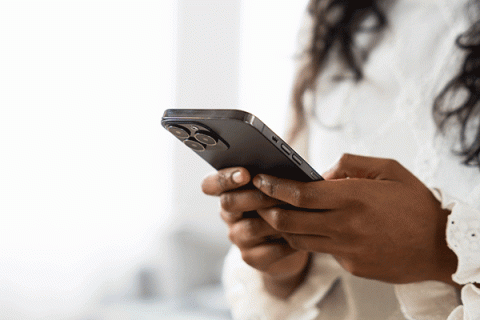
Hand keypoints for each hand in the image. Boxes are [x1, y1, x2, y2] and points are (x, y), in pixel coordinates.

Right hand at [201, 167, 310, 297]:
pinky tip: (300, 234)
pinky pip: (267, 250)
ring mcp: (238, 237)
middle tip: (277, 193)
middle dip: (254, 196)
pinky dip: (286, 242)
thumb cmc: (286, 204)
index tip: (245, 173)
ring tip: (296, 212)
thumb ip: (274, 176)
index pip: (210, 184)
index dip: (223, 178)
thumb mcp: (278, 187)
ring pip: (250, 227)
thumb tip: (286, 168)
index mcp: (229, 192)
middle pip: (228, 203)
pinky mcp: (251, 258)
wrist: (294, 240)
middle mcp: (229, 215)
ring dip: (274, 219)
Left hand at [253, 154, 457, 285]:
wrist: (442, 246)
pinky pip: (323, 251)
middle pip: (290, 221)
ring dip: (285, 228)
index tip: (260, 180)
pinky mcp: (351, 266)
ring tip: (281, 215)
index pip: (300, 193)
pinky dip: (314, 239)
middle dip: (268, 211)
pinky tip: (318, 229)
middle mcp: (345, 225)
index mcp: (353, 197)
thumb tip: (321, 173)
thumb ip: (351, 165)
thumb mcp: (389, 170)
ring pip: (300, 240)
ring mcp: (347, 249)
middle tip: (261, 201)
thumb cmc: (416, 205)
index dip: (274, 186)